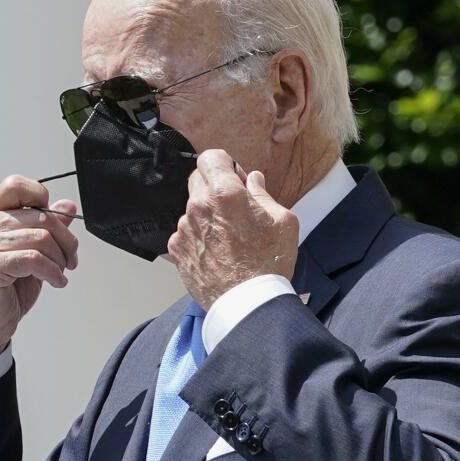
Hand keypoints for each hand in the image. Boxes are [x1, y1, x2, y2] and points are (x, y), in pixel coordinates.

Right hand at [0, 175, 79, 367]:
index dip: (42, 199)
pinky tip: (56, 282)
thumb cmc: (1, 293)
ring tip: (59, 273)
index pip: (17, 185)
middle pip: (41, 215)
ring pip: (41, 237)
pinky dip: (53, 272)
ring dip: (60, 259)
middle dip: (66, 240)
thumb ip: (46, 229)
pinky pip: (35, 258)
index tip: (56, 225)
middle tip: (71, 259)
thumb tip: (67, 207)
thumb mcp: (29, 255)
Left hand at [166, 149, 298, 310]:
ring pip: (191, 209)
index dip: (224, 164)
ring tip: (226, 238)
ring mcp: (184, 229)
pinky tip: (214, 252)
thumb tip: (252, 179)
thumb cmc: (270, 262)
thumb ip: (263, 194)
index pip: (210, 157)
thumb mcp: (282, 221)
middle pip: (197, 179)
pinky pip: (184, 233)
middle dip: (213, 186)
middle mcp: (198, 206)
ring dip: (205, 215)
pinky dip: (196, 237)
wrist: (248, 303)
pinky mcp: (177, 250)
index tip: (235, 179)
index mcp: (225, 193)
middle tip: (233, 207)